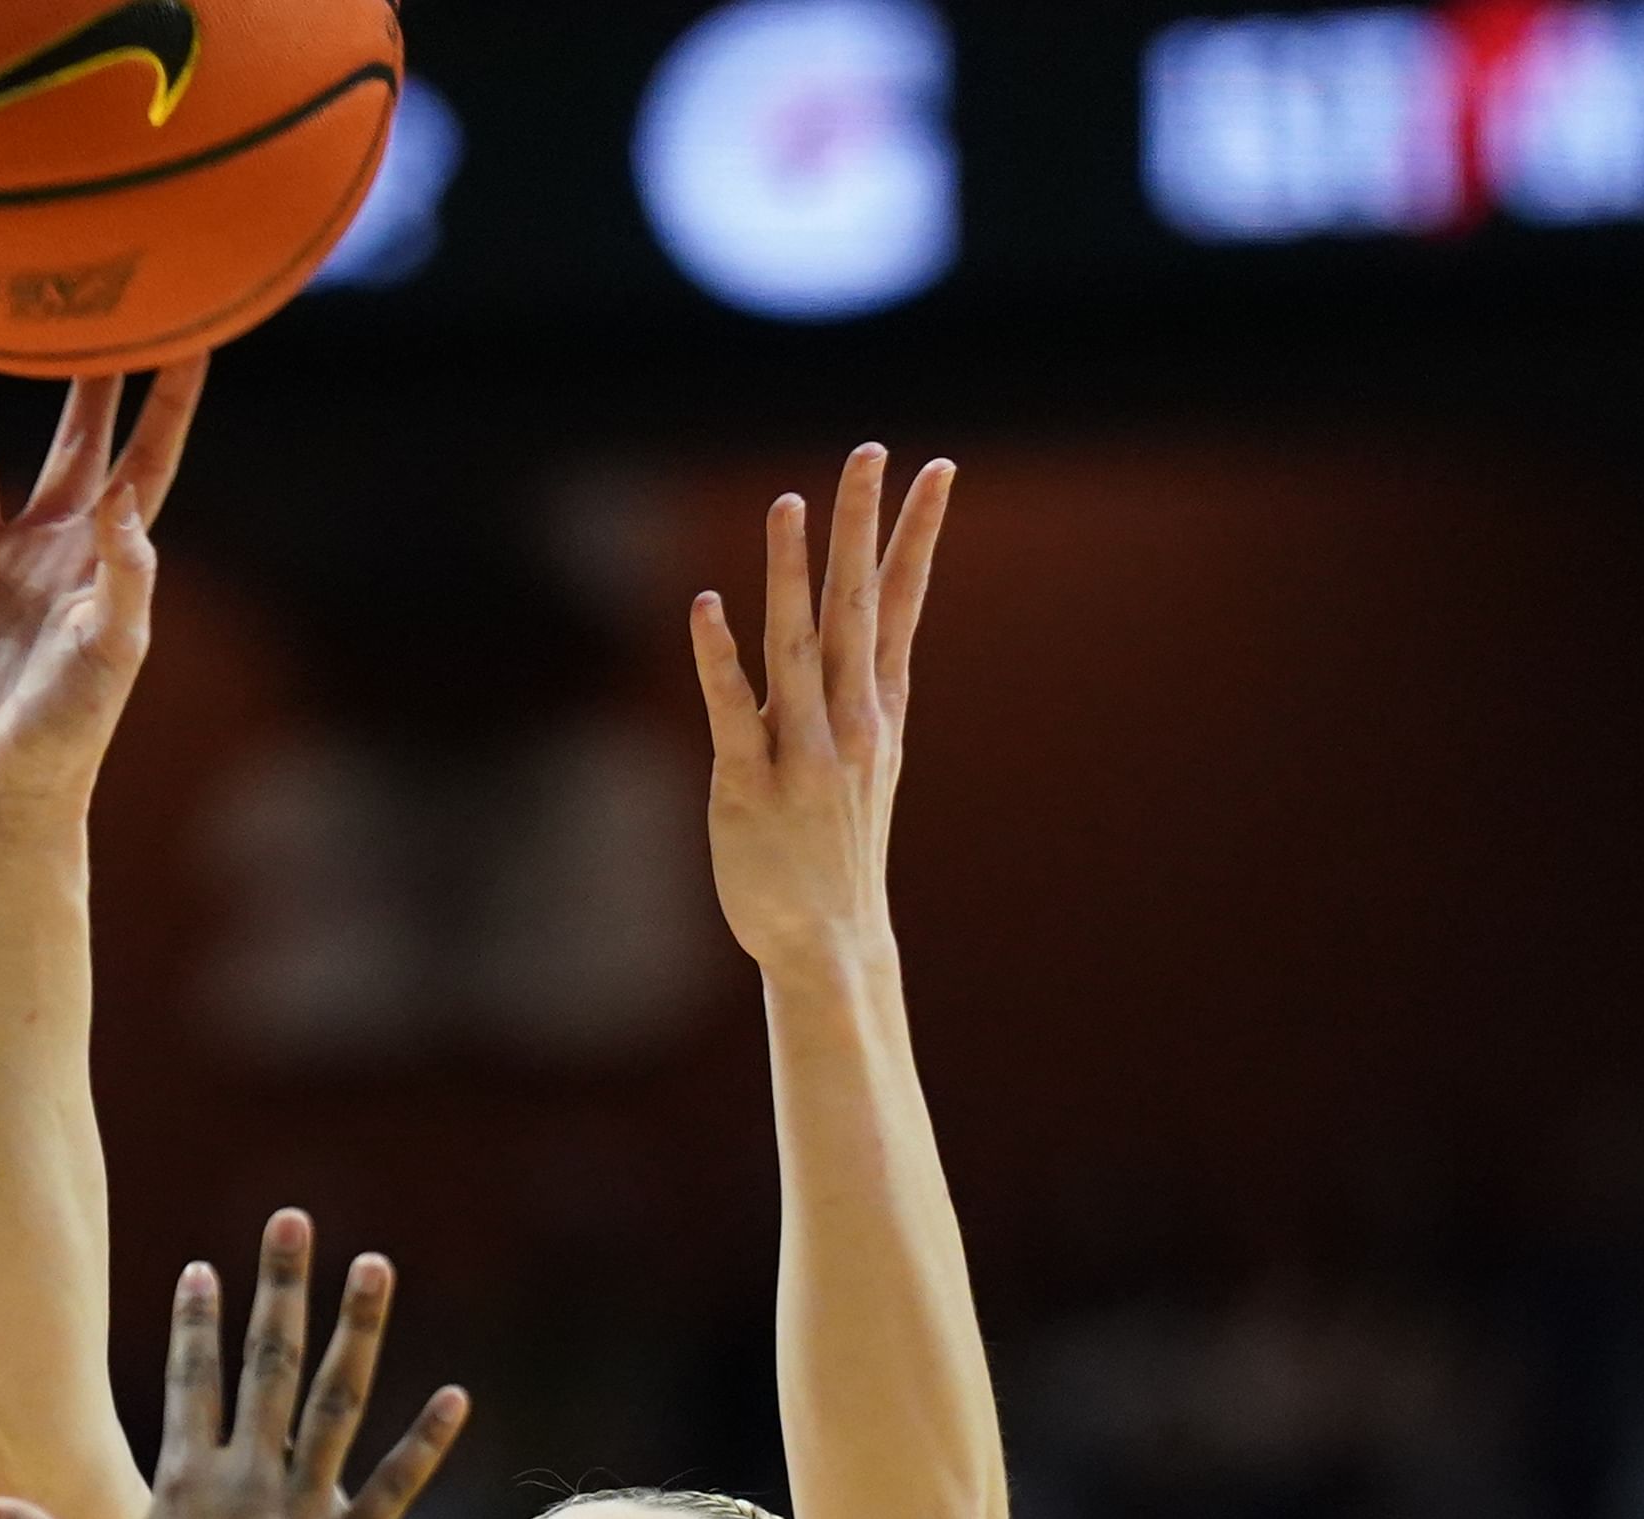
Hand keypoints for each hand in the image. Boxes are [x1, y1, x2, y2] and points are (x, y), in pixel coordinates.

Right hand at [0, 348, 207, 833]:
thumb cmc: (69, 732)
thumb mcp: (110, 652)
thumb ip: (123, 574)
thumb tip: (124, 498)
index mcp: (103, 555)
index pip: (145, 458)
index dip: (169, 399)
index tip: (192, 329)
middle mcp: (47, 542)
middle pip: (67, 434)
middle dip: (76, 368)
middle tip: (76, 292)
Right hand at [0, 1214, 465, 1518]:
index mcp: (185, 1480)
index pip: (192, 1378)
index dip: (199, 1319)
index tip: (208, 1267)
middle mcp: (246, 1479)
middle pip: (267, 1362)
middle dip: (279, 1285)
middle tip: (293, 1220)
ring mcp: (301, 1510)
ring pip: (336, 1402)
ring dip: (358, 1330)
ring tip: (374, 1265)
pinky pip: (394, 1486)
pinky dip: (426, 1443)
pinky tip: (454, 1397)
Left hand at [690, 442, 953, 972]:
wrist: (829, 941)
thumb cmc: (841, 849)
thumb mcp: (871, 761)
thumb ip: (867, 690)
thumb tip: (875, 627)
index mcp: (879, 710)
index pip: (902, 603)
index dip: (918, 535)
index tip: (936, 469)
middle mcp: (850, 723)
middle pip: (857, 607)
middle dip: (863, 527)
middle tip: (870, 451)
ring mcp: (802, 754)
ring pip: (797, 647)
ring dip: (792, 574)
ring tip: (787, 503)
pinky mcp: (748, 786)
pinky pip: (732, 711)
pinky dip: (719, 658)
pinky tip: (707, 604)